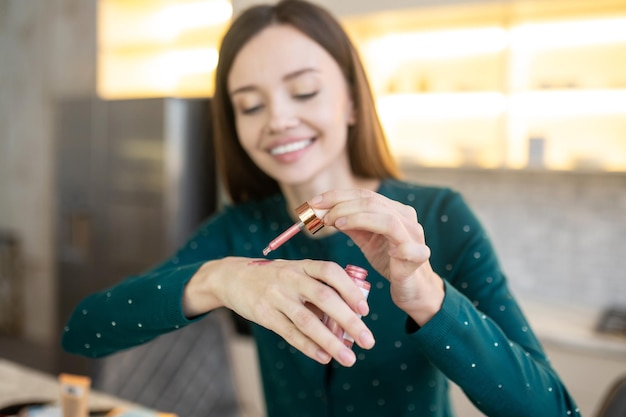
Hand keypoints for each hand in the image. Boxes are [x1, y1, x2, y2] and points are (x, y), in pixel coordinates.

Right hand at [184, 257, 374, 366]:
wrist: (232, 277)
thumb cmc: (274, 277)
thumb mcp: (295, 271)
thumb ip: (318, 287)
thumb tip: (348, 315)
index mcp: (302, 265)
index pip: (330, 272)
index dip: (350, 289)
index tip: (365, 310)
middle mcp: (290, 278)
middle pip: (324, 297)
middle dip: (349, 320)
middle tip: (368, 340)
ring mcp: (276, 296)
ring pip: (307, 320)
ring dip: (331, 341)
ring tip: (349, 358)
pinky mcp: (264, 314)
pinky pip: (289, 333)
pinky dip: (308, 346)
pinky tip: (324, 357)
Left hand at [309, 189, 443, 324]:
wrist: (411, 288)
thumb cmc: (388, 261)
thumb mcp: (365, 239)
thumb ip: (349, 224)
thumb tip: (322, 212)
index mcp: (393, 209)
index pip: (364, 195)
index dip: (337, 196)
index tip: (314, 202)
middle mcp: (406, 217)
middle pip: (372, 202)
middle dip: (342, 206)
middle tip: (322, 216)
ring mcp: (414, 235)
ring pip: (387, 219)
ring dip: (357, 218)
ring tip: (336, 224)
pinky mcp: (418, 255)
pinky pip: (405, 245)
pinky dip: (392, 244)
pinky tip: (380, 249)